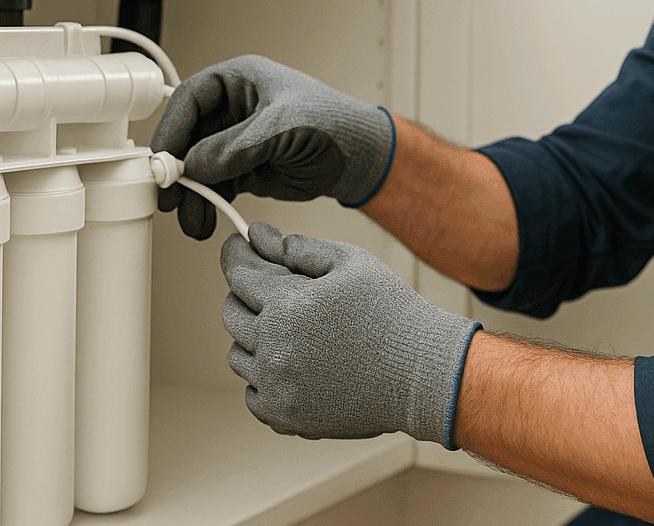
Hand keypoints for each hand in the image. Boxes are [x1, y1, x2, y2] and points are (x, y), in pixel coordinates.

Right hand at [151, 56, 395, 238]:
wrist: (363, 158)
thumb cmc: (335, 124)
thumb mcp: (282, 127)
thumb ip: (235, 147)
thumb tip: (194, 166)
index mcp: (240, 80)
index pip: (190, 100)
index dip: (171, 129)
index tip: (161, 160)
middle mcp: (235, 108)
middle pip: (188, 136)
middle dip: (177, 169)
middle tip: (169, 196)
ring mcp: (238, 139)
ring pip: (199, 166)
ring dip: (191, 194)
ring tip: (191, 219)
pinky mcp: (246, 167)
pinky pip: (216, 185)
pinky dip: (208, 203)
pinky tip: (204, 219)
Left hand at [220, 222, 480, 445]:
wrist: (421, 373)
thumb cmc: (391, 312)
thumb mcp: (352, 263)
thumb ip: (302, 248)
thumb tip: (263, 237)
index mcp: (287, 304)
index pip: (238, 275)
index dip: (234, 255)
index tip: (236, 245)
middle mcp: (274, 347)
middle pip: (232, 314)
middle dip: (245, 295)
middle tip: (268, 290)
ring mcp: (278, 385)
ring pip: (238, 355)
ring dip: (254, 338)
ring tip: (287, 330)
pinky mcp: (287, 416)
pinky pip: (253, 394)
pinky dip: (263, 378)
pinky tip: (290, 364)